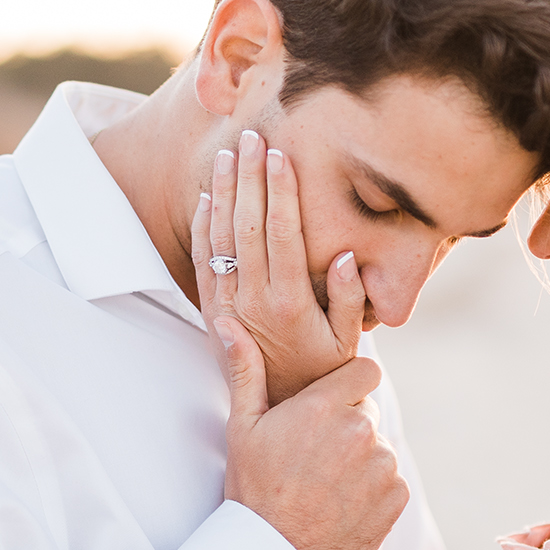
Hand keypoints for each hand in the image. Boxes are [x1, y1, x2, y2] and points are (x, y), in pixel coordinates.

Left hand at [191, 128, 366, 405]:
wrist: (280, 410)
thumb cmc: (323, 372)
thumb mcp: (346, 342)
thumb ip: (348, 300)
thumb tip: (342, 257)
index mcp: (289, 303)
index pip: (283, 235)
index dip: (280, 193)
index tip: (280, 157)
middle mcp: (253, 302)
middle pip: (247, 227)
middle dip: (249, 178)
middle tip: (251, 138)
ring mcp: (228, 306)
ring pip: (220, 238)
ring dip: (224, 193)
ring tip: (227, 154)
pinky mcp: (211, 312)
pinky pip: (202, 261)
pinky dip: (203, 226)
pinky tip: (208, 196)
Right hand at [213, 312, 407, 549]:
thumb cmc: (253, 488)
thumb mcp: (242, 428)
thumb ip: (245, 371)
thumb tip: (227, 323)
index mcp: (324, 405)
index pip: (365, 371)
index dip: (348, 388)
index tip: (328, 409)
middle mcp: (359, 429)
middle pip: (368, 411)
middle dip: (348, 427)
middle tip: (315, 458)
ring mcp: (382, 464)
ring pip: (379, 448)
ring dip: (361, 460)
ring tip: (325, 486)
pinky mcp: (396, 496)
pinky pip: (391, 481)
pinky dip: (373, 491)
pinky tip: (341, 505)